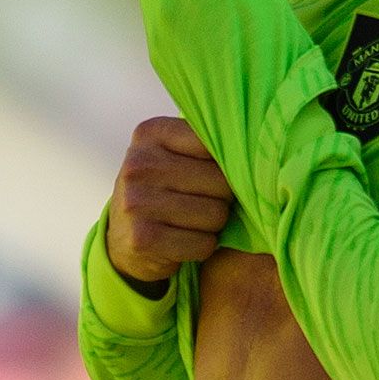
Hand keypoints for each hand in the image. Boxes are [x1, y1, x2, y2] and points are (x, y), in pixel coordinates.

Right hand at [106, 116, 234, 285]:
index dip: (226, 163)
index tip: (215, 172)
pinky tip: (185, 240)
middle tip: (204, 201)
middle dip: (222, 197)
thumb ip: (206, 143)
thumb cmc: (164, 186)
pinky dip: (202, 246)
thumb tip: (256, 150)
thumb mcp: (173, 152)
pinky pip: (203, 244)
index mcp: (150, 133)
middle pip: (220, 182)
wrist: (122, 234)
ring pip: (216, 215)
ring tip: (194, 221)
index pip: (214, 143)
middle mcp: (138, 164)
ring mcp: (136, 201)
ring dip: (214, 224)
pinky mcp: (142, 238)